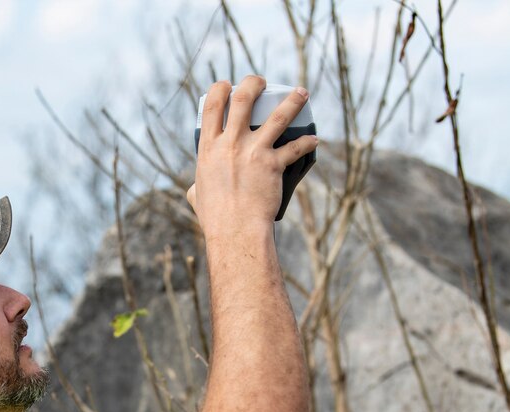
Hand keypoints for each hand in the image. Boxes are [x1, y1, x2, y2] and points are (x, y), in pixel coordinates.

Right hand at [189, 76, 317, 235]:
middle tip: (262, 82)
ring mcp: (253, 152)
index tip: (228, 85)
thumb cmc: (215, 217)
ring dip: (292, 100)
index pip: (212, 105)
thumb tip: (195, 188)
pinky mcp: (273, 164)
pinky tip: (313, 139)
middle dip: (254, 83)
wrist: (235, 230)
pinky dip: (307, 143)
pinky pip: (296, 148)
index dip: (221, 88)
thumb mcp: (197, 196)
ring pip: (278, 115)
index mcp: (209, 148)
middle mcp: (231, 144)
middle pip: (243, 98)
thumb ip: (196, 186)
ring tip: (301, 92)